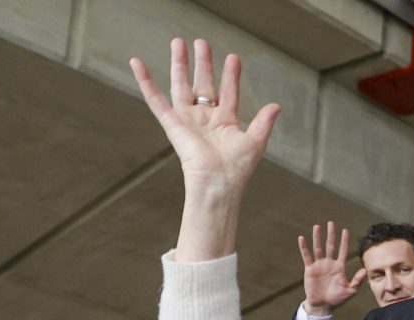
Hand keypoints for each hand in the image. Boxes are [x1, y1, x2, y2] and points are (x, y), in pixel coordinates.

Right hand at [129, 38, 280, 260]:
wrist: (218, 182)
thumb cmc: (238, 168)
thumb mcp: (255, 141)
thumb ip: (264, 122)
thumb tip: (277, 105)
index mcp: (225, 122)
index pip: (228, 92)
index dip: (231, 75)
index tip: (233, 57)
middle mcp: (205, 118)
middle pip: (203, 84)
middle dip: (203, 63)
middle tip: (201, 42)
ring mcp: (187, 119)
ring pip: (181, 85)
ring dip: (179, 64)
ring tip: (178, 42)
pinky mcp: (172, 123)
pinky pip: (154, 99)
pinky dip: (144, 81)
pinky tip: (136, 63)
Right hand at [298, 222, 363, 318]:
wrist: (323, 305)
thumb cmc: (337, 299)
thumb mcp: (350, 290)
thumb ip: (357, 280)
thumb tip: (364, 269)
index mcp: (340, 267)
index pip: (343, 251)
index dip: (344, 241)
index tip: (345, 230)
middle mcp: (330, 263)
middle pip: (330, 246)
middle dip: (331, 234)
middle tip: (331, 222)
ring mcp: (319, 265)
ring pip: (318, 248)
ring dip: (317, 237)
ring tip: (317, 226)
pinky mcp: (310, 269)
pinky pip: (306, 256)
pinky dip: (304, 247)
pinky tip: (302, 238)